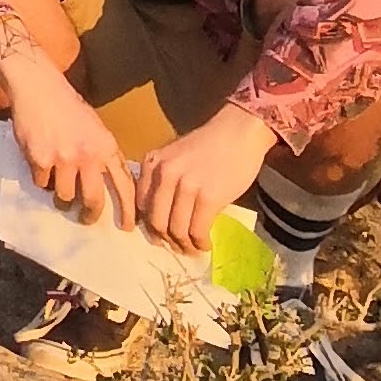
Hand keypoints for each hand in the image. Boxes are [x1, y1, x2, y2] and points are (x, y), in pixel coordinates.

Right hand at [0, 43, 138, 227]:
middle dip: (89, 215)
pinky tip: (40, 160)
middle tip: (85, 218)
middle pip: (93, 201)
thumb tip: (111, 188)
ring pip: (64, 196)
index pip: (124, 186)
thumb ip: (103, 155)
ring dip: (60, 195)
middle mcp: (88, 155)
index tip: (127, 227)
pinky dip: (41, 178)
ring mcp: (63, 158)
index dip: (128, 211)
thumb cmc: (67, 107)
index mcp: (106, 147)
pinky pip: (42, 183)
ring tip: (56, 181)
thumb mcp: (96, 128)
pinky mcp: (40, 159)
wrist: (38, 86)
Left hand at [133, 99, 275, 255]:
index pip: (141, 205)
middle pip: (156, 221)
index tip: (161, 235)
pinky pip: (197, 230)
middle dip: (166, 240)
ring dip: (184, 245)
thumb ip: (166, 180)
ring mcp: (186, 186)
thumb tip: (164, 217)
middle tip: (177, 247)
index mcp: (152, 163)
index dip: (150, 225)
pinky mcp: (208, 197)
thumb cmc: (210, 145)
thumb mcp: (176, 156)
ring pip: (176, 229)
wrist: (239, 132)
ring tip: (193, 248)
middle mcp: (164, 174)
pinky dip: (200, 243)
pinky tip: (205, 244)